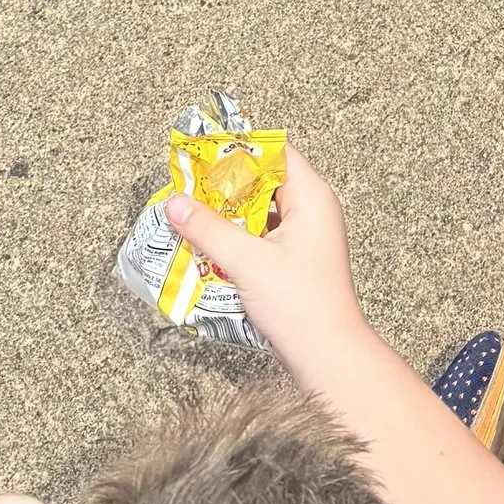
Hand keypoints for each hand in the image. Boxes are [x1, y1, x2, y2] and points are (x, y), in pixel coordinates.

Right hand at [167, 144, 363, 370]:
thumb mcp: (247, 262)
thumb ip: (208, 230)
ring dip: (229, 215)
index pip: (275, 153)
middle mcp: (313, 210)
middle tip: (189, 189)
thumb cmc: (300, 305)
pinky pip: (262, 236)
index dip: (239, 150)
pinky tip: (211, 248)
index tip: (202, 155)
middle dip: (226, 186)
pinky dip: (238, 238)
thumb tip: (176, 203)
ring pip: (261, 211)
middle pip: (264, 182)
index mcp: (312, 196)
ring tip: (193, 217)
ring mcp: (305, 236)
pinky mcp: (295, 260)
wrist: (327, 354)